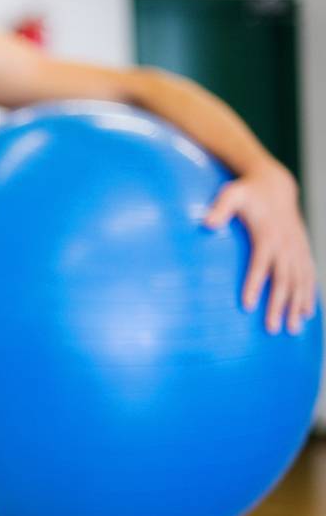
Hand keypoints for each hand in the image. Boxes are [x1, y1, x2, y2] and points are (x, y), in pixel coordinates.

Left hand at [205, 163, 318, 333]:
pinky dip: (309, 295)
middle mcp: (286, 245)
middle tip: (272, 329)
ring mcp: (297, 249)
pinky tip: (307, 315)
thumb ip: (220, 208)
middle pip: (284, 280)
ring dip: (297, 306)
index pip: (260, 264)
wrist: (275, 185)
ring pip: (300, 282)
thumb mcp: (231, 193)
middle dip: (279, 305)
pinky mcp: (303, 251)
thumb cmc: (247, 192)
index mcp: (267, 235)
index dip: (254, 285)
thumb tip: (205, 223)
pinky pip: (309, 276)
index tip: (247, 306)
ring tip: (292, 330)